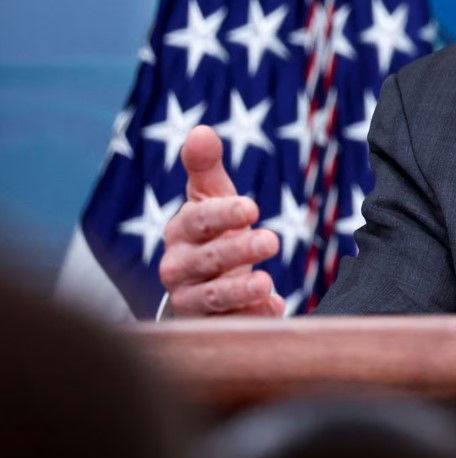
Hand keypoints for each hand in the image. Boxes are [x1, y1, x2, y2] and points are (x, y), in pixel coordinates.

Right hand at [159, 126, 283, 316]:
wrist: (199, 285)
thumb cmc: (210, 232)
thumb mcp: (210, 198)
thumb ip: (205, 167)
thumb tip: (201, 130)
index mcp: (182, 231)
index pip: (198, 221)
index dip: (223, 214)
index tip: (253, 207)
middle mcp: (179, 267)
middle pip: (208, 259)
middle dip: (238, 250)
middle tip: (272, 240)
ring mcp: (192, 300)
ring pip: (213, 297)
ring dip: (240, 291)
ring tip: (267, 283)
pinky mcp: (210, 326)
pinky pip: (230, 324)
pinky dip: (252, 317)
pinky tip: (274, 308)